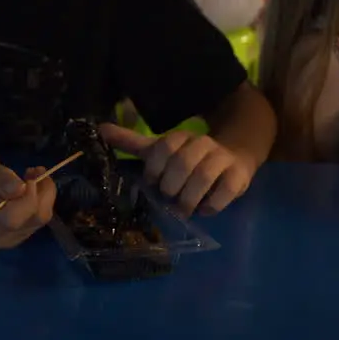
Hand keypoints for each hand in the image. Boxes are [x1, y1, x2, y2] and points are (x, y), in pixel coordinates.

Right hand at [0, 155, 56, 248]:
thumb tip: (21, 188)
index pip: (17, 214)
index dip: (32, 194)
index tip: (31, 171)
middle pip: (33, 221)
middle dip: (44, 194)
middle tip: (35, 171)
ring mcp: (0, 242)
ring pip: (36, 225)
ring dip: (42, 200)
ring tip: (30, 180)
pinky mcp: (6, 242)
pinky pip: (31, 227)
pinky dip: (36, 209)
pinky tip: (26, 195)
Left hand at [100, 124, 255, 214]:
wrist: (233, 155)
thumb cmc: (188, 158)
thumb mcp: (159, 149)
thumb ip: (131, 142)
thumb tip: (99, 130)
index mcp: (179, 138)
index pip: (162, 148)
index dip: (154, 169)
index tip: (152, 182)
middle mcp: (201, 144)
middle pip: (182, 163)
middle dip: (171, 186)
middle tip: (168, 198)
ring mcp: (221, 158)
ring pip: (203, 177)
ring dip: (189, 198)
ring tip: (183, 209)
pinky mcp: (239, 175)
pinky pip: (225, 190)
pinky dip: (212, 204)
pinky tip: (204, 209)